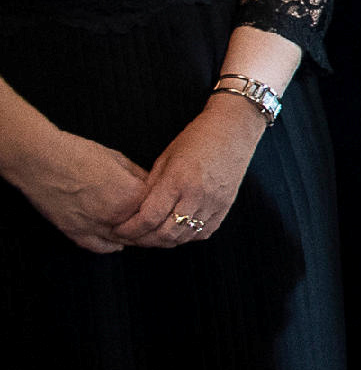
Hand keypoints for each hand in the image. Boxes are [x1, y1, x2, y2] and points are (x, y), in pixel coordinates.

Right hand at [16, 127, 153, 252]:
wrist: (40, 159)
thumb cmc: (78, 154)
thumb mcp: (119, 159)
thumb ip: (139, 176)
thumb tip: (151, 185)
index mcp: (132, 196)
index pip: (158, 208)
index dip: (162, 205)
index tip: (164, 204)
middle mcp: (116, 216)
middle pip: (144, 229)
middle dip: (152, 226)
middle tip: (158, 224)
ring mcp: (94, 227)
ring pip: (124, 241)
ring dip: (134, 239)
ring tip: (141, 234)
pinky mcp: (74, 232)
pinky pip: (98, 247)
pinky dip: (110, 246)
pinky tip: (117, 244)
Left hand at [129, 98, 265, 248]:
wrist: (234, 129)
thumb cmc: (196, 138)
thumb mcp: (166, 158)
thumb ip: (152, 186)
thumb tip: (136, 211)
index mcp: (178, 180)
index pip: (148, 217)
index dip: (129, 229)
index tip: (118, 229)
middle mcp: (197, 195)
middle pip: (166, 233)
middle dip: (143, 239)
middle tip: (130, 237)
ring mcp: (215, 203)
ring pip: (184, 237)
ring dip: (164, 240)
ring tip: (150, 235)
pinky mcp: (225, 206)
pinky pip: (202, 232)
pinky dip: (186, 236)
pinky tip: (176, 230)